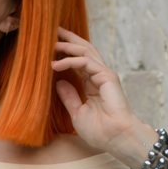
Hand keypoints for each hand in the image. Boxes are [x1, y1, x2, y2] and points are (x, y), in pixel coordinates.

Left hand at [51, 28, 157, 167]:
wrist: (116, 138)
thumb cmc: (101, 131)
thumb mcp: (77, 112)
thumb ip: (69, 97)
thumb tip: (59, 82)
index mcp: (93, 84)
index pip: (79, 61)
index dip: (66, 52)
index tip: (51, 46)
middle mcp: (99, 76)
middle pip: (84, 50)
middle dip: (69, 39)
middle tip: (54, 30)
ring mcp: (104, 75)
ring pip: (85, 52)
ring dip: (68, 45)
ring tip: (52, 42)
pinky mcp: (106, 76)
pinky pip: (86, 62)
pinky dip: (70, 61)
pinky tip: (56, 64)